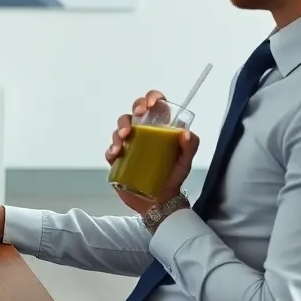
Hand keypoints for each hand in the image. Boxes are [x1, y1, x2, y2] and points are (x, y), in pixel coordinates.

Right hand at [106, 90, 199, 214]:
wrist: (159, 201)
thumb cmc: (173, 178)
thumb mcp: (185, 162)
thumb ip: (190, 147)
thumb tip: (185, 134)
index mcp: (159, 129)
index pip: (155, 107)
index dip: (152, 98)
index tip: (152, 104)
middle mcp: (142, 133)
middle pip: (133, 112)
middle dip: (134, 109)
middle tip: (138, 115)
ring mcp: (128, 145)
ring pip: (120, 128)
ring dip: (120, 129)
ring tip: (124, 140)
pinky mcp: (117, 159)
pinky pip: (110, 149)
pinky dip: (111, 149)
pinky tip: (116, 154)